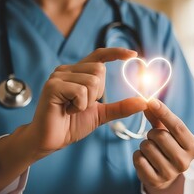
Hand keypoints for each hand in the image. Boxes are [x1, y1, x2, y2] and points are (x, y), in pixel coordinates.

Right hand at [0, 48, 146, 193]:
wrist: (50, 140)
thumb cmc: (71, 125)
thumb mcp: (101, 114)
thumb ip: (120, 107)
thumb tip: (144, 102)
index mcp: (77, 73)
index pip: (99, 55)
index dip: (116, 53)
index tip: (133, 54)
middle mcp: (67, 70)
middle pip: (99, 70)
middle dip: (97, 93)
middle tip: (81, 106)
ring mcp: (58, 76)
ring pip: (92, 81)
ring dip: (87, 102)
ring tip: (72, 109)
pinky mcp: (52, 86)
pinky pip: (80, 91)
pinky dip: (78, 106)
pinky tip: (66, 111)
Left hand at [133, 99, 193, 190]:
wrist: (165, 175)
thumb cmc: (168, 147)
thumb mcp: (168, 131)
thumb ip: (158, 116)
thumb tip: (147, 101)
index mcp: (193, 147)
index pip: (177, 126)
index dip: (163, 112)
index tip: (151, 101)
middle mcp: (185, 162)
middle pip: (160, 135)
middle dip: (151, 133)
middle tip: (154, 138)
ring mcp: (170, 173)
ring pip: (147, 146)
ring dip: (144, 144)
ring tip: (151, 150)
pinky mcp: (155, 181)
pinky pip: (138, 159)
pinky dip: (137, 155)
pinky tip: (145, 159)